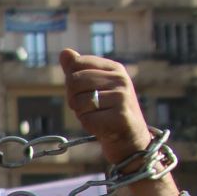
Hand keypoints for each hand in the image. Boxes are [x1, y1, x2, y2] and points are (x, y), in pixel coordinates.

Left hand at [60, 49, 177, 195]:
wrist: (131, 143)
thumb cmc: (109, 114)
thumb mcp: (95, 88)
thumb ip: (78, 71)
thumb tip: (64, 52)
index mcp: (115, 69)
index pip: (76, 64)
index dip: (72, 82)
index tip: (85, 92)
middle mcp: (121, 80)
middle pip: (74, 81)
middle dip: (74, 99)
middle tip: (90, 109)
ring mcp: (122, 98)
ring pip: (79, 101)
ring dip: (82, 113)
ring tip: (98, 117)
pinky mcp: (120, 117)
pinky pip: (87, 118)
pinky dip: (89, 125)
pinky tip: (102, 127)